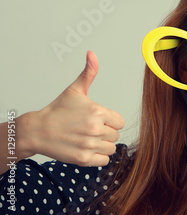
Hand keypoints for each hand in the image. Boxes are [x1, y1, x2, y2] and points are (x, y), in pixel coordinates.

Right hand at [22, 51, 124, 165]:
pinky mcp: (83, 159)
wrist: (37, 130)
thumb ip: (89, 72)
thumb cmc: (57, 110)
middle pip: (115, 135)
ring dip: (102, 145)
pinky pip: (104, 161)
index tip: (98, 119)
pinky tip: (86, 148)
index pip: (120, 122)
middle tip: (89, 129)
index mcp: (98, 112)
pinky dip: (97, 157)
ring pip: (111, 148)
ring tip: (88, 138)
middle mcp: (95, 129)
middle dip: (105, 132)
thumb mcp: (75, 90)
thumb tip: (92, 53)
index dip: (110, 121)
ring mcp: (89, 145)